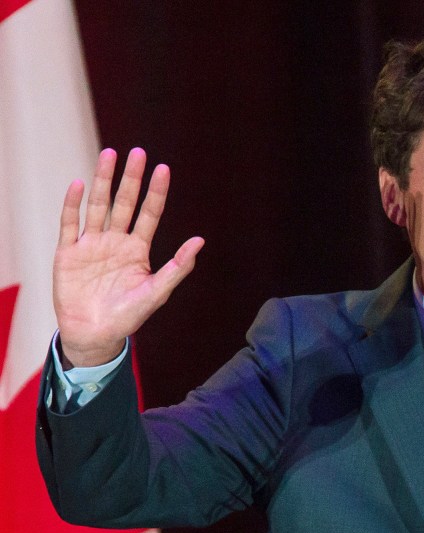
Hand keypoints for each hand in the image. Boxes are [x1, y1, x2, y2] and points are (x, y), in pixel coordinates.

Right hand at [54, 148, 204, 367]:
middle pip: (124, 203)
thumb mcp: (157, 291)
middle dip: (131, 178)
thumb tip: (200, 241)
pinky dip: (72, 205)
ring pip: (98, 206)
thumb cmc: (128, 315)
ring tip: (109, 155)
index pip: (149, 213)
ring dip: (103, 181)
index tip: (163, 169)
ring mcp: (91, 245)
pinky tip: (77, 185)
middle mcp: (115, 241)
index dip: (156, 192)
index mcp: (138, 249)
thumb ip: (178, 267)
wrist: (95, 335)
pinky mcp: (68, 253)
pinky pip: (69, 224)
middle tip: (137, 152)